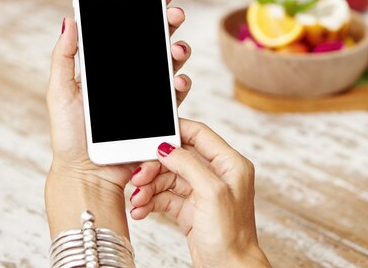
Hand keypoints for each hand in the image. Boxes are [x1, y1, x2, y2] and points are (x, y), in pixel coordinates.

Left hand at [46, 0, 191, 190]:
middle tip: (173, 11)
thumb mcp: (60, 91)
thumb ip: (65, 56)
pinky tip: (178, 81)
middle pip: (156, 40)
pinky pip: (176, 96)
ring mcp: (148, 95)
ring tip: (175, 49)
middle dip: (168, 21)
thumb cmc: (70, 134)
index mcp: (110, 64)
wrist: (86, 173)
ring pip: (170, 64)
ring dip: (178, 51)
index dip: (146, 5)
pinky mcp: (160, 116)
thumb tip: (69, 18)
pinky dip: (181, 85)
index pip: (130, 28)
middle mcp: (132, 75)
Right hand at [130, 119, 271, 267]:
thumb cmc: (231, 236)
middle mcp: (217, 175)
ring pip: (168, 178)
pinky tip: (141, 209)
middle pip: (178, 158)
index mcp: (230, 164)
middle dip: (155, 167)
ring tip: (137, 199)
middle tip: (138, 177)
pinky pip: (165, 197)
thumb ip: (188, 164)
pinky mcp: (190, 209)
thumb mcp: (211, 192)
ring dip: (149, 187)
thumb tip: (167, 147)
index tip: (153, 134)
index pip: (200, 134)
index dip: (176, 131)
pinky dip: (152, 202)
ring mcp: (202, 193)